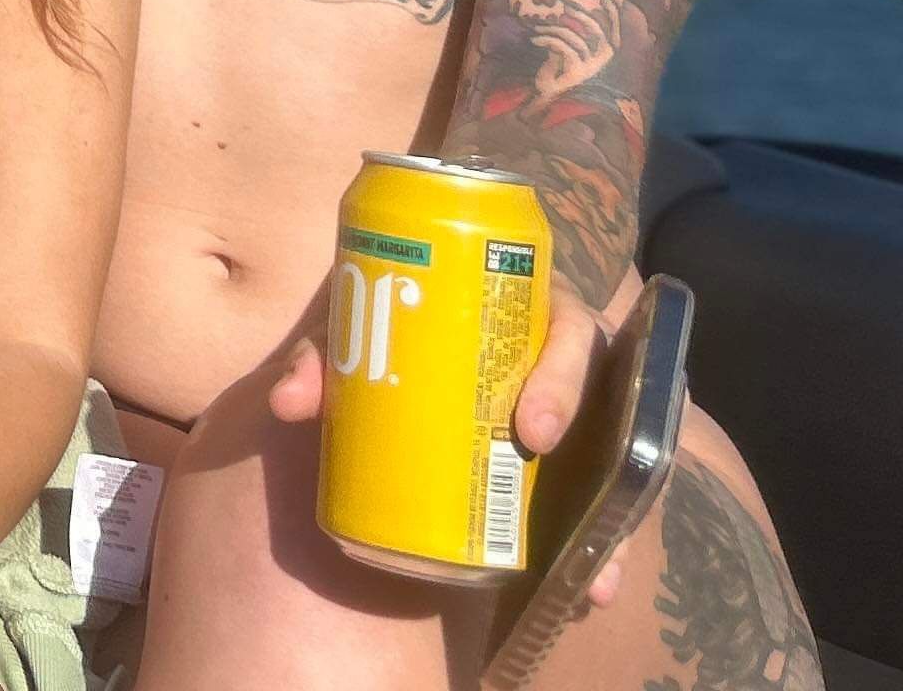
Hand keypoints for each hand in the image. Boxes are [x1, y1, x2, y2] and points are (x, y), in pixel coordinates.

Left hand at [262, 302, 640, 607]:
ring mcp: (576, 411)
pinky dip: (601, 548)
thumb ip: (325, 358)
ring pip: (613, 455)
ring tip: (593, 575)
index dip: (560, 372)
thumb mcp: (364, 335)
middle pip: (595, 387)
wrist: (407, 346)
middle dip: (577, 429)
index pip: (567, 325)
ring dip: (611, 519)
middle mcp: (561, 358)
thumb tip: (289, 403)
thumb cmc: (396, 332)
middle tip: (537, 459)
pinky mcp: (575, 461)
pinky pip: (603, 499)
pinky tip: (595, 591)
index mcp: (526, 311)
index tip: (531, 431)